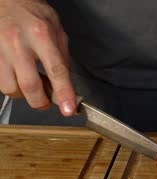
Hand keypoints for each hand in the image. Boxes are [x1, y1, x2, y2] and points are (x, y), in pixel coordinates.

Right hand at [0, 0, 74, 114]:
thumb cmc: (32, 14)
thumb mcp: (57, 30)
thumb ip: (62, 58)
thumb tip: (66, 85)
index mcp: (42, 35)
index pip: (56, 70)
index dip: (63, 93)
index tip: (68, 109)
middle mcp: (18, 42)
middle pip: (29, 86)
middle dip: (40, 102)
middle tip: (46, 102)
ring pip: (10, 88)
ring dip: (23, 94)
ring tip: (30, 85)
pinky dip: (10, 85)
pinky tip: (17, 75)